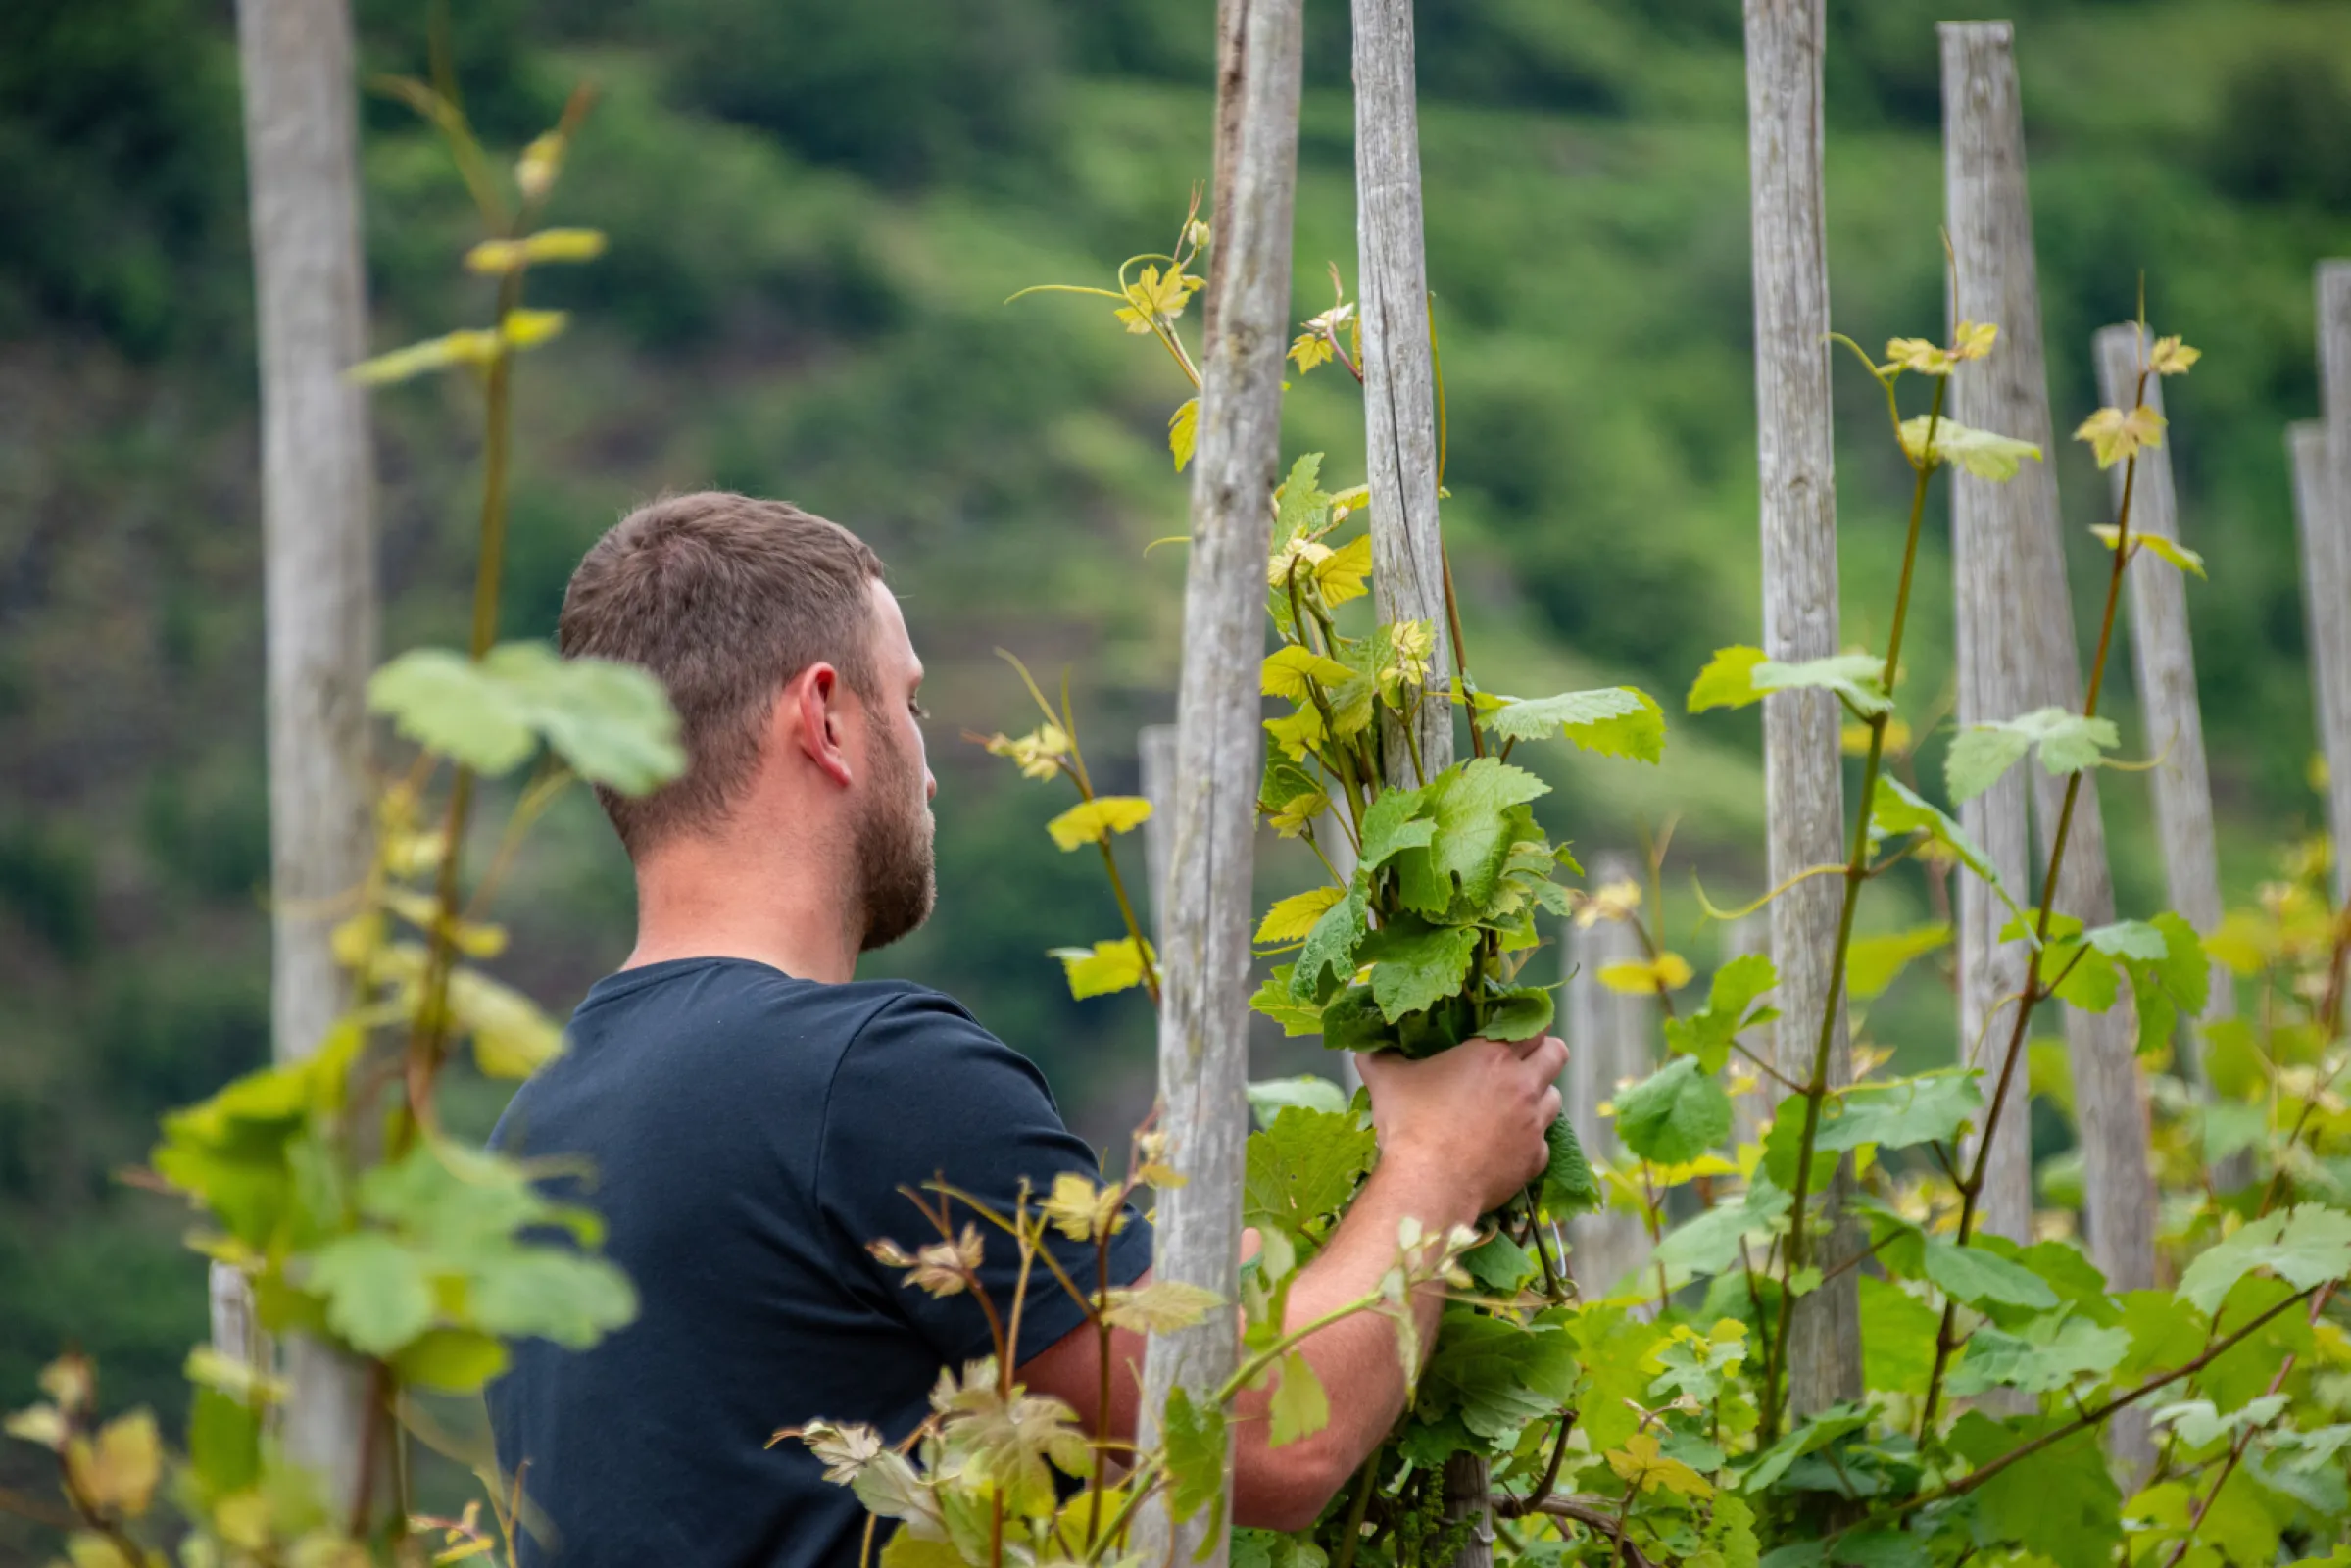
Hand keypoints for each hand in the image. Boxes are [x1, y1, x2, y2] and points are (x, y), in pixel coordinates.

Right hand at [1354, 1035, 1566, 1216]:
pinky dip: (1529, 1141)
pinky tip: (1505, 1146)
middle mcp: (1522, 1084)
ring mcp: (1533, 1123)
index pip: (1534, 1025)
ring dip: (1539, 1097)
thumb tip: (1365, 1046)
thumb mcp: (1385, 1080)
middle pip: (1557, 1054)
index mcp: (1492, 1055)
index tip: (1510, 1033)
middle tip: (1521, 1064)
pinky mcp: (1535, 1158)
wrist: (1428, 1185)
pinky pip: (1543, 1142)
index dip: (1526, 1026)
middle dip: (1544, 1054)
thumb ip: (1378, 1056)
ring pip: (1555, 1098)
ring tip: (1513, 1106)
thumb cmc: (1409, 1125)